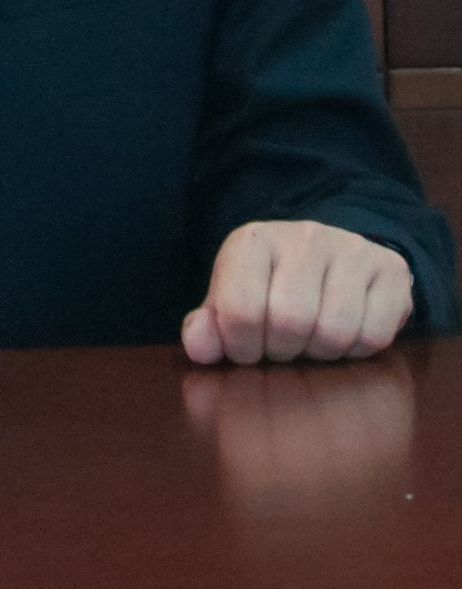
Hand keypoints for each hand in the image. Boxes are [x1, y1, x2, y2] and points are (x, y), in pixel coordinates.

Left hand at [181, 220, 413, 364]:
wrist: (332, 257)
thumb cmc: (271, 287)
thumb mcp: (231, 298)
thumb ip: (209, 325)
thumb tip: (199, 348)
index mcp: (253, 240)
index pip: (240, 309)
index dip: (241, 346)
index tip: (248, 347)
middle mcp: (303, 235)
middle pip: (290, 321)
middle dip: (283, 350)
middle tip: (284, 345)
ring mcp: (351, 249)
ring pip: (334, 331)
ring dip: (321, 353)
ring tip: (313, 338)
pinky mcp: (390, 270)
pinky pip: (374, 336)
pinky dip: (357, 351)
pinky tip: (346, 333)